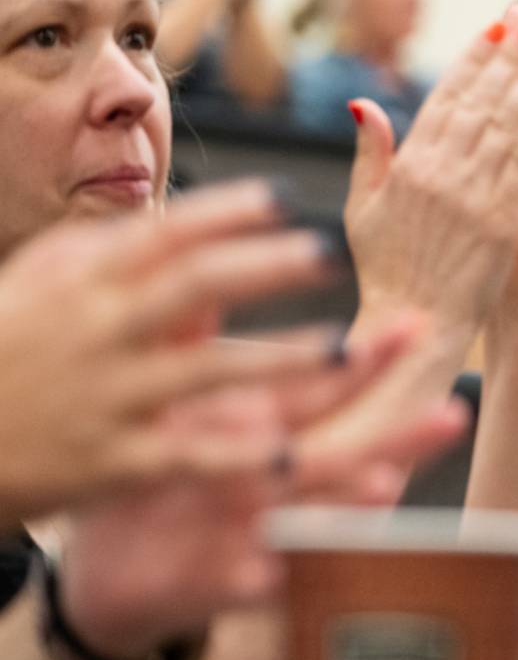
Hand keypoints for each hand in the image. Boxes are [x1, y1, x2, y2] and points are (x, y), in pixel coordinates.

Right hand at [0, 185, 350, 521]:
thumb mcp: (32, 283)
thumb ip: (98, 247)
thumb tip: (159, 206)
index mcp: (79, 283)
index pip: (164, 234)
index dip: (229, 211)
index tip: (286, 196)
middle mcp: (96, 333)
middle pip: (195, 287)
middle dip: (268, 267)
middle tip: (330, 254)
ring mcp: (105, 398)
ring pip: (207, 372)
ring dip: (281, 359)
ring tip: (342, 347)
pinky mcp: (111, 463)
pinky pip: (187, 457)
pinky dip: (240, 457)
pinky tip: (294, 453)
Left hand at [51, 343, 467, 659]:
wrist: (97, 573)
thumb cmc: (148, 483)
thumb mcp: (169, 413)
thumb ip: (194, 352)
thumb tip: (208, 280)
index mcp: (264, 436)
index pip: (327, 393)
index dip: (370, 364)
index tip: (417, 325)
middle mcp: (274, 485)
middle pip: (343, 455)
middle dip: (399, 436)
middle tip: (454, 414)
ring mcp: (252, 537)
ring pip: (311, 520)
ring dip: (345, 508)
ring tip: (384, 484)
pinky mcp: (211, 586)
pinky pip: (238, 587)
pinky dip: (256, 581)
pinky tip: (269, 571)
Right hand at [345, 7, 517, 337]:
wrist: (417, 325)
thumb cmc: (387, 269)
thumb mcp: (364, 210)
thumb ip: (370, 154)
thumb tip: (365, 103)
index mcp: (408, 168)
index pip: (445, 99)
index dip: (473, 60)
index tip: (494, 28)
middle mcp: (442, 176)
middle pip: (480, 103)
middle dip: (506, 59)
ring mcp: (474, 197)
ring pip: (505, 126)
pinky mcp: (503, 219)